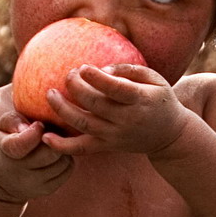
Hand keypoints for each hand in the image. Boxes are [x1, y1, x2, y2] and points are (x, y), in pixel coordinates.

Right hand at [0, 110, 73, 203]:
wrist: (1, 179)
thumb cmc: (3, 143)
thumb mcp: (0, 126)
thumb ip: (12, 120)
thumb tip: (32, 126)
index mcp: (5, 150)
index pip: (21, 144)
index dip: (35, 132)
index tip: (39, 124)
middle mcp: (19, 171)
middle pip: (50, 153)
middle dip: (55, 138)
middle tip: (51, 132)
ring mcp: (33, 183)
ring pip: (62, 161)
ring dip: (62, 149)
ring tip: (52, 144)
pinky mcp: (46, 190)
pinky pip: (68, 170)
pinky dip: (66, 159)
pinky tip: (55, 155)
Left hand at [41, 63, 188, 156]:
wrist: (170, 136)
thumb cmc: (160, 100)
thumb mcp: (155, 79)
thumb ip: (130, 70)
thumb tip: (102, 69)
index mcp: (141, 100)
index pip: (115, 89)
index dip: (96, 78)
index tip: (83, 67)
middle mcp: (127, 120)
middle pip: (94, 104)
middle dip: (76, 87)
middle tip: (68, 74)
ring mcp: (115, 136)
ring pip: (83, 125)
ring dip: (62, 109)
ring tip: (50, 94)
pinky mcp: (107, 147)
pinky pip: (81, 149)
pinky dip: (62, 146)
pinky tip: (46, 137)